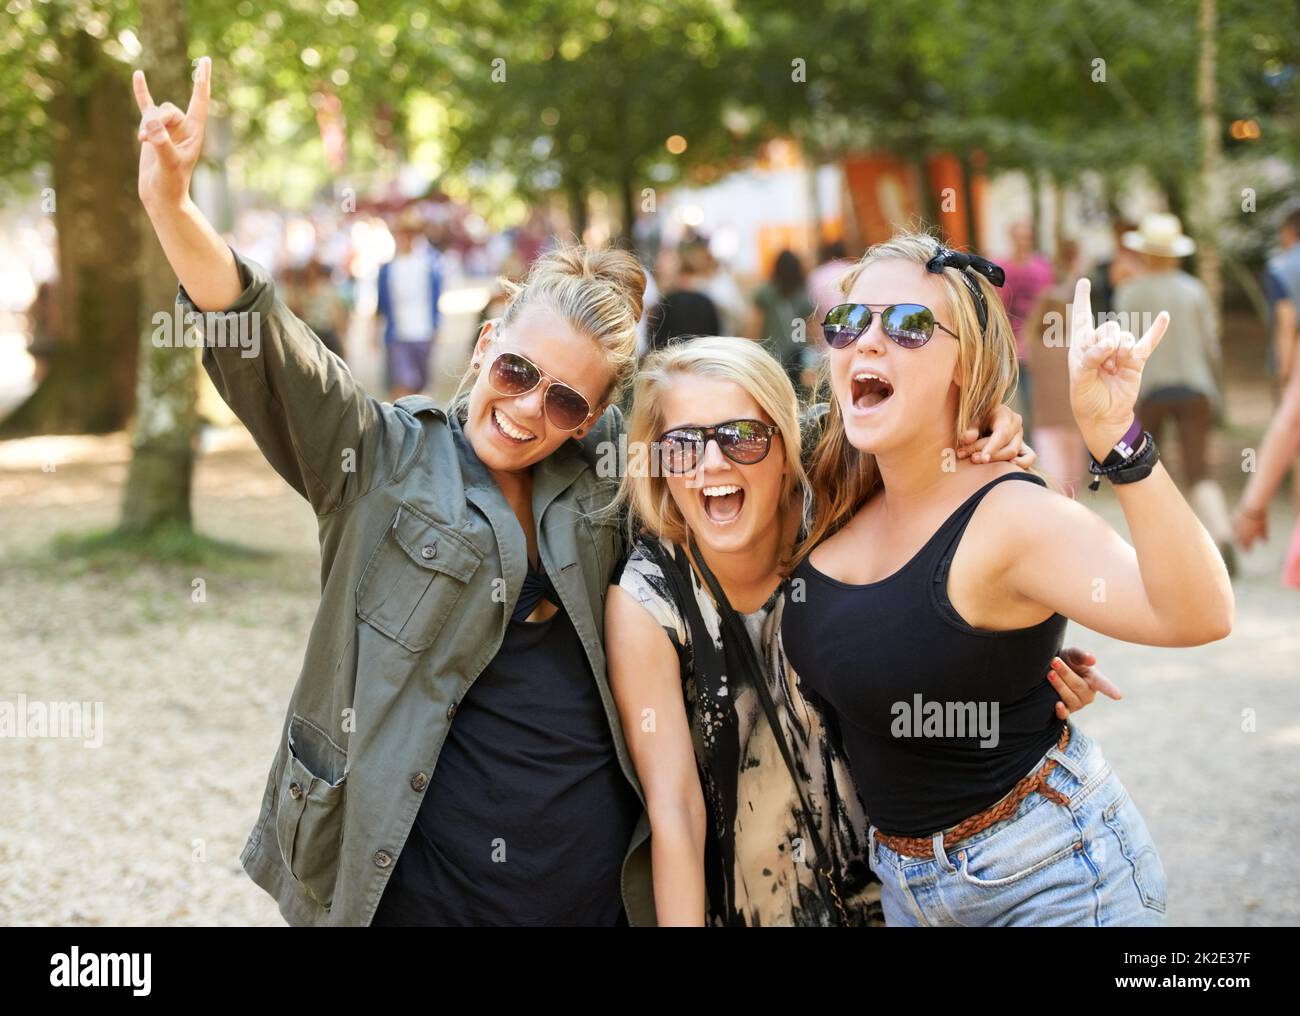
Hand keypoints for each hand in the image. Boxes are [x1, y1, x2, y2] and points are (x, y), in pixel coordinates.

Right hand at [133, 56, 210, 211]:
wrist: (161, 195)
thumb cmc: (171, 183)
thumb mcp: (168, 164)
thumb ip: (161, 144)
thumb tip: (151, 125)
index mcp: (195, 133)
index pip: (200, 101)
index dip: (202, 81)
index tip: (204, 61)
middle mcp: (183, 127)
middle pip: (168, 109)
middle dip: (155, 120)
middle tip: (146, 139)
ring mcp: (167, 127)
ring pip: (155, 111)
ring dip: (145, 123)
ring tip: (142, 141)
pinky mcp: (152, 129)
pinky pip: (146, 105)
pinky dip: (142, 92)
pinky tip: (138, 75)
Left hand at [956, 403, 1035, 466]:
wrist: (977, 421)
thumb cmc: (972, 419)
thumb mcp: (968, 420)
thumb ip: (969, 428)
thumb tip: (969, 437)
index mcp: (1005, 414)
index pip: (1003, 433)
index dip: (992, 447)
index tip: (982, 459)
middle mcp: (1015, 424)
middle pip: (1009, 447)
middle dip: (990, 455)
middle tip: (971, 458)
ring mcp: (1020, 436)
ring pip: (1014, 453)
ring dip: (996, 461)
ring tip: (975, 459)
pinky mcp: (1023, 446)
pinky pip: (1030, 457)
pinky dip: (1022, 463)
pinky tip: (1007, 466)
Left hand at [1048, 647, 1121, 718]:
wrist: (1048, 670)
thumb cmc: (1066, 661)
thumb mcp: (1072, 654)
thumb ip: (1081, 655)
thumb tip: (1092, 660)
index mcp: (1094, 679)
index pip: (1103, 684)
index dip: (1110, 689)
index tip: (1118, 696)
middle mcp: (1088, 694)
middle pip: (1078, 686)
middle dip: (1065, 673)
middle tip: (1054, 661)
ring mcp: (1078, 704)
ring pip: (1070, 698)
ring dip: (1059, 685)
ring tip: (1050, 673)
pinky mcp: (1066, 710)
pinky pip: (1065, 714)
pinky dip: (1061, 710)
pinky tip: (1057, 704)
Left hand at [1068, 277, 1168, 458]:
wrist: (1104, 417)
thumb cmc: (1086, 398)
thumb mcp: (1080, 379)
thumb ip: (1091, 357)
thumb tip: (1112, 343)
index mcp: (1081, 346)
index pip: (1082, 318)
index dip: (1083, 299)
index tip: (1084, 282)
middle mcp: (1100, 345)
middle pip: (1108, 328)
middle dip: (1105, 345)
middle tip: (1102, 366)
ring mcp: (1120, 352)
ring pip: (1125, 337)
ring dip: (1120, 353)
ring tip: (1114, 370)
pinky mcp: (1136, 361)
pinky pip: (1148, 342)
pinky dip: (1157, 330)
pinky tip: (1164, 316)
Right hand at [1233, 505, 1267, 548]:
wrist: (1252, 507)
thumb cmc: (1260, 518)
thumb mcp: (1264, 528)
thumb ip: (1264, 536)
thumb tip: (1265, 543)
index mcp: (1248, 536)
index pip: (1246, 546)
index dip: (1247, 550)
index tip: (1248, 553)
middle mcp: (1240, 533)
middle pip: (1239, 542)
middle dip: (1241, 545)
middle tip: (1243, 548)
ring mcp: (1236, 527)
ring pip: (1235, 535)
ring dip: (1237, 538)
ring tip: (1239, 540)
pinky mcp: (1233, 520)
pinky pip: (1233, 528)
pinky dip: (1234, 530)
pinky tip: (1236, 530)